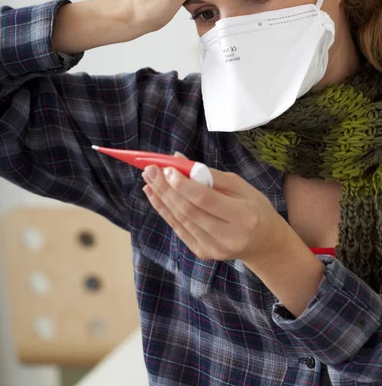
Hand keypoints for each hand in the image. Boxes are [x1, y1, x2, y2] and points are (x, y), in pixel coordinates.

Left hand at [141, 162, 284, 264]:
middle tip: (149, 170)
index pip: (205, 200)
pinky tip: (154, 195)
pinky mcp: (203, 252)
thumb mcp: (239, 186)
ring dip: (161, 198)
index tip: (166, 168)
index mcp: (243, 216)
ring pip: (180, 220)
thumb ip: (209, 174)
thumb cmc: (253, 207)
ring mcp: (214, 248)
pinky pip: (179, 228)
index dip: (183, 184)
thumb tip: (178, 160)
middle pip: (188, 210)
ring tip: (148, 179)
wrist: (264, 243)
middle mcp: (228, 237)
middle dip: (165, 188)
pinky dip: (164, 210)